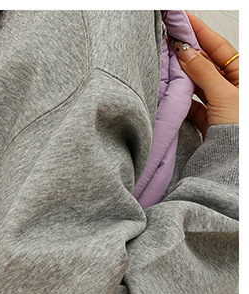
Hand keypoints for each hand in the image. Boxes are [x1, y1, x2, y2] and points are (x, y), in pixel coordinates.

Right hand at [171, 11, 237, 138]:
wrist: (232, 160)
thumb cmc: (238, 128)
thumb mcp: (222, 94)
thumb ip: (202, 72)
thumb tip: (185, 51)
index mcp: (242, 74)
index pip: (218, 46)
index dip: (200, 32)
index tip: (182, 20)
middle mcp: (231, 85)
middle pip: (205, 63)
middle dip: (187, 53)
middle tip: (168, 40)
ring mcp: (219, 102)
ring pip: (196, 82)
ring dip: (181, 75)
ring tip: (165, 65)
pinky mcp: (207, 118)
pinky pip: (191, 102)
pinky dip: (179, 97)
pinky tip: (169, 91)